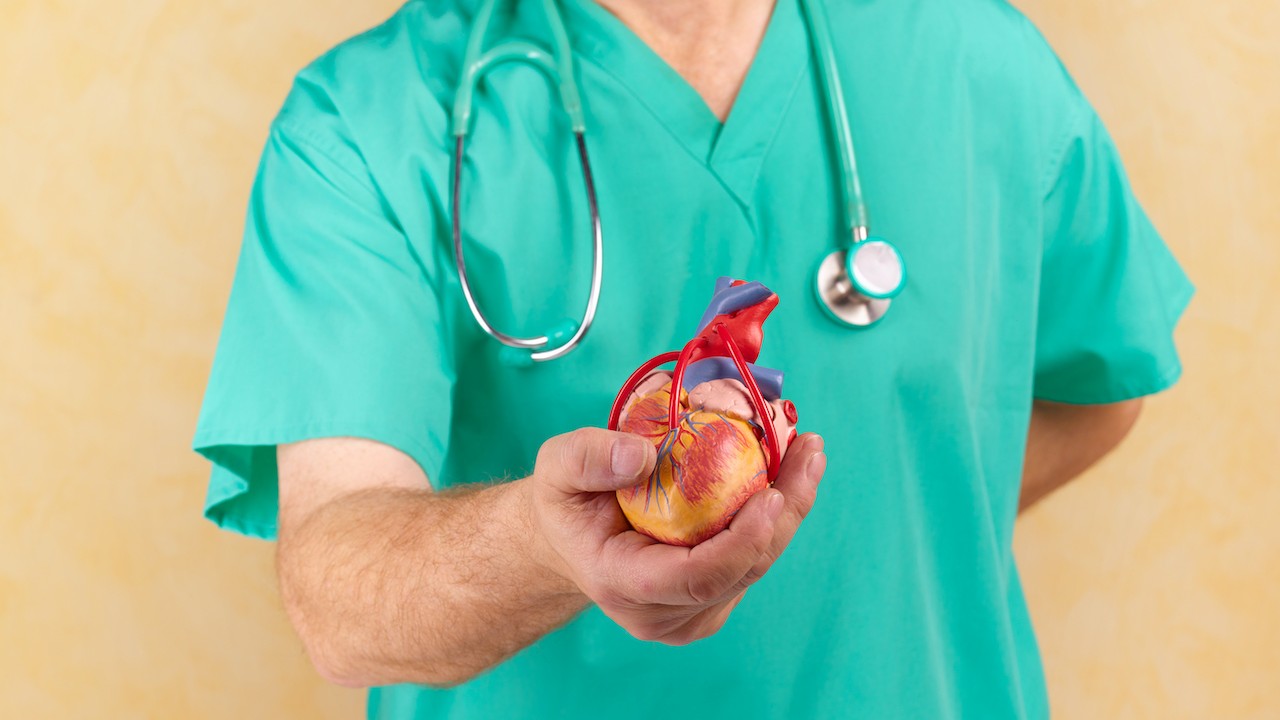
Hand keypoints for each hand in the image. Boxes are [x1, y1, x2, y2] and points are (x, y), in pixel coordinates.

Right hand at [524, 427, 825, 644]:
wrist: (569, 538)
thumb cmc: (565, 501)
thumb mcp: (557, 467)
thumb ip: (589, 458)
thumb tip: (643, 456)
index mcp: (621, 582)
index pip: (693, 577)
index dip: (739, 542)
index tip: (770, 495)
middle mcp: (659, 611)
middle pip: (740, 572)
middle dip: (783, 514)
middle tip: (807, 454)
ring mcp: (689, 614)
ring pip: (755, 567)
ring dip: (788, 510)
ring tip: (807, 453)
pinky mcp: (711, 601)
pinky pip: (752, 561)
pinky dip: (774, 518)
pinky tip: (786, 473)